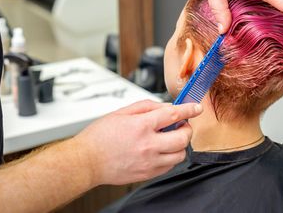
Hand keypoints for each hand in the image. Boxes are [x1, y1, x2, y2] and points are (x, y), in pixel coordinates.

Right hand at [75, 100, 201, 185]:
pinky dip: (170, 157)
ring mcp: (149, 162)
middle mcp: (148, 145)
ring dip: (180, 144)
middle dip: (187, 129)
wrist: (86, 161)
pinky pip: (169, 166)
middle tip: (182, 125)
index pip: (173, 114)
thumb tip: (165, 107)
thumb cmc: (99, 137)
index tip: (195, 108)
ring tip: (170, 138)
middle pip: (182, 137)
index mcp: (141, 126)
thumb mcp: (121, 112)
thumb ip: (146, 107)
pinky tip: (161, 150)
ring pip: (179, 155)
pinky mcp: (147, 174)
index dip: (188, 110)